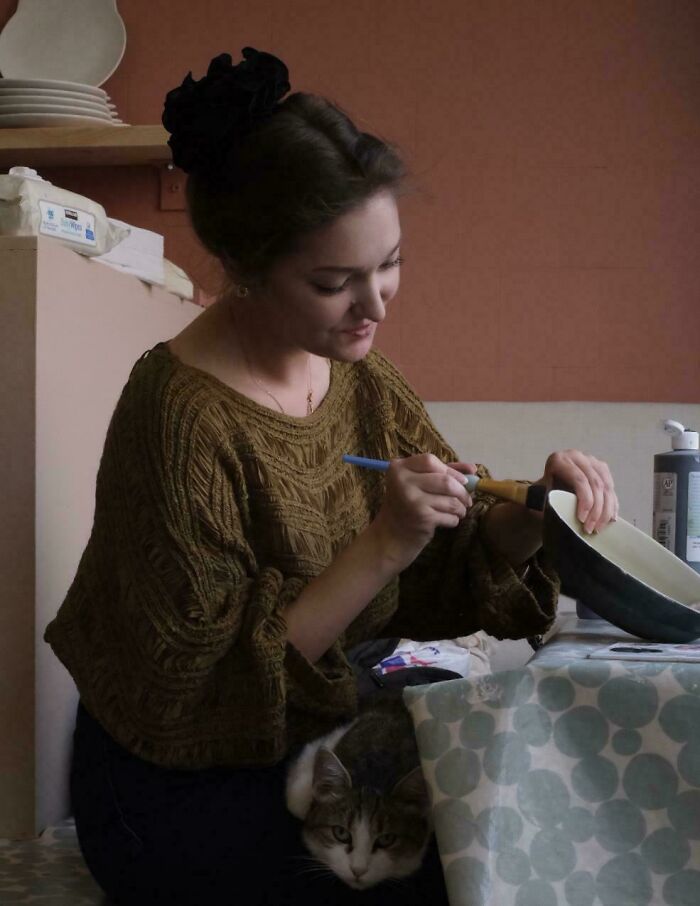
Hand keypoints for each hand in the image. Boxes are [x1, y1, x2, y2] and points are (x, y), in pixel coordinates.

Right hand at [371, 453, 473, 569]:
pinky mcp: (422, 517)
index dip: (451, 470)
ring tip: (458, 511)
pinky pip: (450, 516)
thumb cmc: (405, 506)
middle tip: (467, 500)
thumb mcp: (417, 484)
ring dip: (460, 508)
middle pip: (445, 480)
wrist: (390, 537)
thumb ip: (442, 472)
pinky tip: (447, 521)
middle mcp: (403, 481)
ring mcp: (412, 500)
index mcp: (399, 468)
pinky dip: (454, 519)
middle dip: (462, 492)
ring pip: (451, 500)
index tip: (463, 481)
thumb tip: (472, 469)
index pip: (430, 460)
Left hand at [535, 449, 617, 533]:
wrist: (548, 485)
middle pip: (596, 484)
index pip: (579, 480)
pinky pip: (611, 488)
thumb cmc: (542, 492)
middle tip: (591, 529)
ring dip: (606, 510)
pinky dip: (612, 505)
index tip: (581, 519)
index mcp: (559, 460)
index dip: (584, 501)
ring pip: (607, 487)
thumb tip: (561, 516)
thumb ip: (551, 502)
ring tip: (599, 528)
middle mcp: (577, 457)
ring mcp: (592, 461)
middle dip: (596, 510)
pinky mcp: (602, 469)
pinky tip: (610, 519)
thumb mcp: (540, 495)